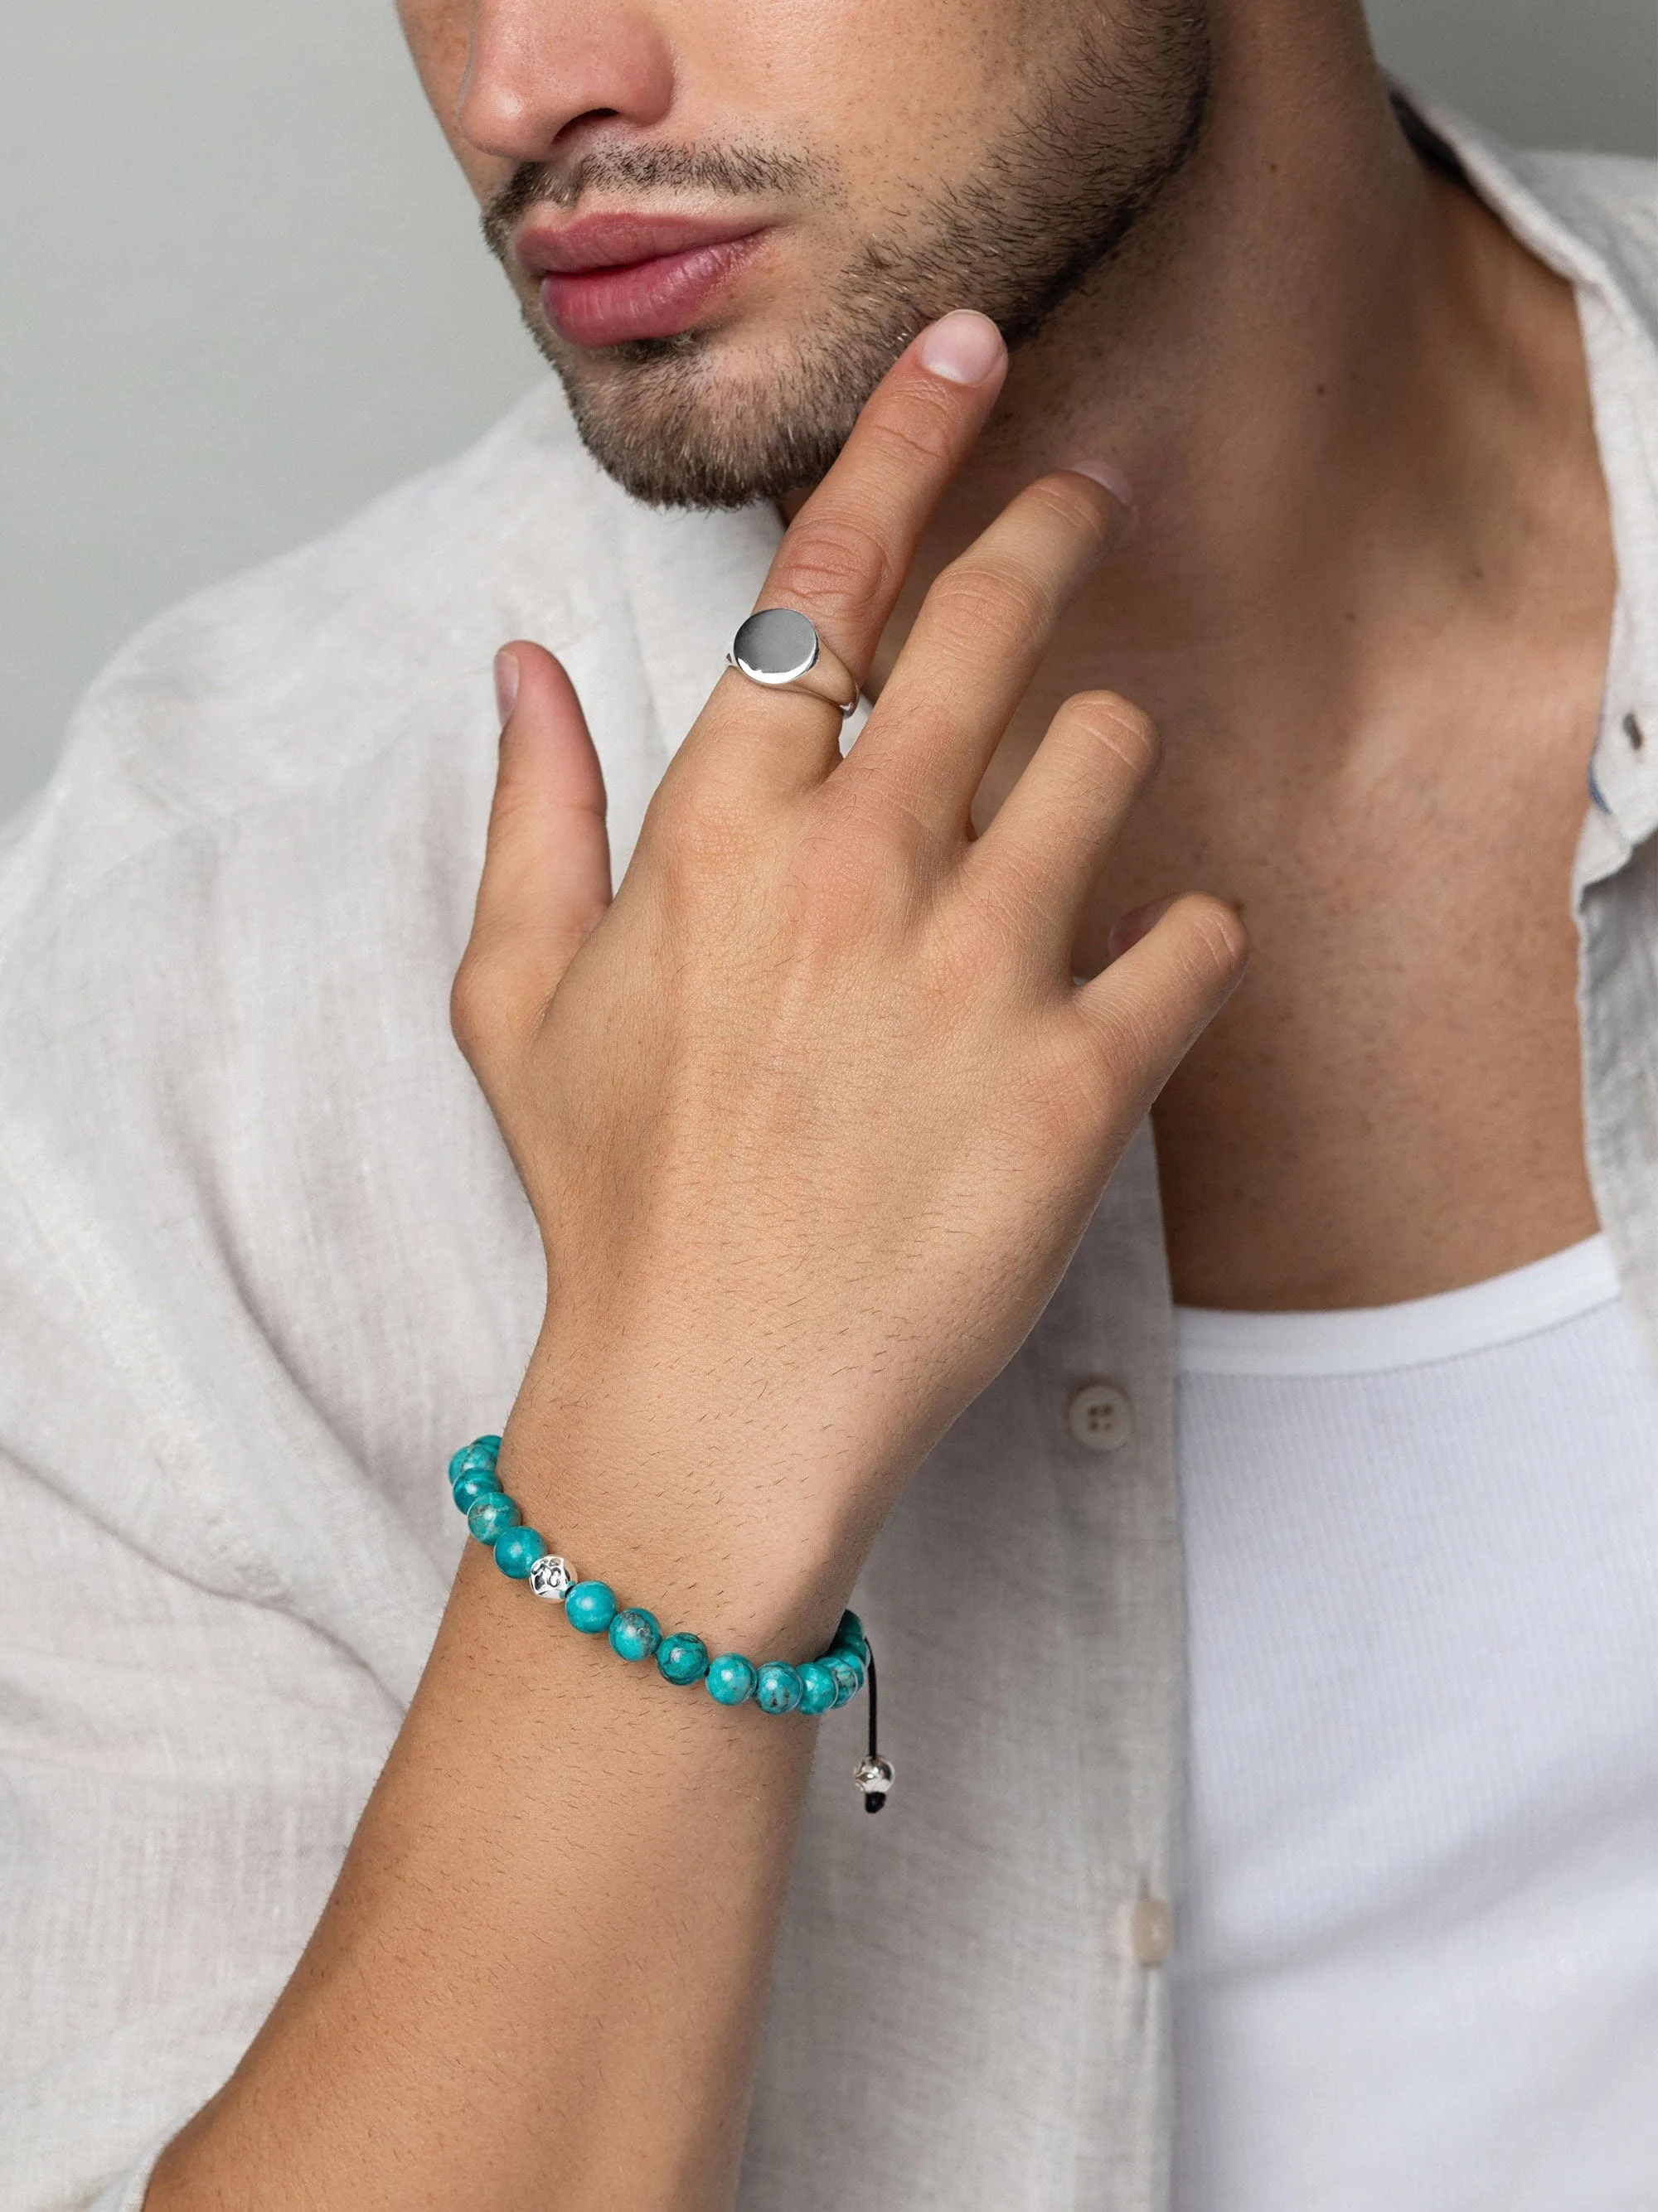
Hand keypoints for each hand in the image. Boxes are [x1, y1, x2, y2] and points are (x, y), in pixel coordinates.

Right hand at [453, 310, 1245, 1640]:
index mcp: (726, 832)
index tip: (969, 351)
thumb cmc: (617, 1204)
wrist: (715, 1397)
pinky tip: (1141, 973)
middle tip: (1085, 505)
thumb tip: (516, 669)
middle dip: (1053, 536)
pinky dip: (1187, 942)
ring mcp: (981, 968)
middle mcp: (861, 866)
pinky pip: (1198, 941)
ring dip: (1106, 759)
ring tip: (1075, 811)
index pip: (830, 580)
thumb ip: (530, 815)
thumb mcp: (515, 1002)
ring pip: (1113, 756)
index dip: (905, 439)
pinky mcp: (1079, 1081)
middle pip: (999, 625)